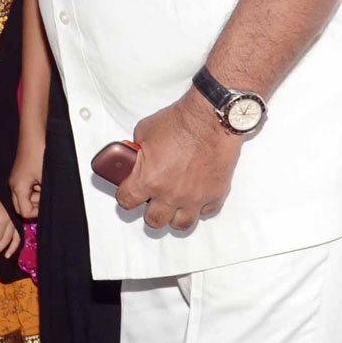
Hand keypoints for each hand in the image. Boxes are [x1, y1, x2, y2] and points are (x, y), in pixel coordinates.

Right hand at [9, 140, 44, 219]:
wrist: (34, 133)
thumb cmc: (39, 152)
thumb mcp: (45, 178)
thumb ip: (44, 197)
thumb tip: (48, 207)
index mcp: (17, 188)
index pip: (24, 212)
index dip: (37, 212)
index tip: (47, 205)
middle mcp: (13, 185)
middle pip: (21, 207)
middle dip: (35, 206)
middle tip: (46, 197)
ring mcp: (15, 179)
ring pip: (24, 198)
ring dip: (36, 197)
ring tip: (45, 186)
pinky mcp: (20, 174)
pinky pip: (26, 188)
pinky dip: (35, 188)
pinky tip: (43, 180)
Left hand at [115, 90, 242, 231]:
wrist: (211, 118)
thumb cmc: (181, 122)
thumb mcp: (144, 132)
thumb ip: (137, 152)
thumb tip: (134, 158)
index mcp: (149, 179)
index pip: (127, 201)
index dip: (125, 197)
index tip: (128, 193)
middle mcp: (171, 194)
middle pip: (154, 221)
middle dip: (150, 211)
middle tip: (152, 201)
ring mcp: (194, 198)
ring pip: (181, 224)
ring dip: (174, 216)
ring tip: (173, 206)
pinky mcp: (215, 195)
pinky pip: (206, 212)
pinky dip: (200, 207)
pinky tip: (195, 196)